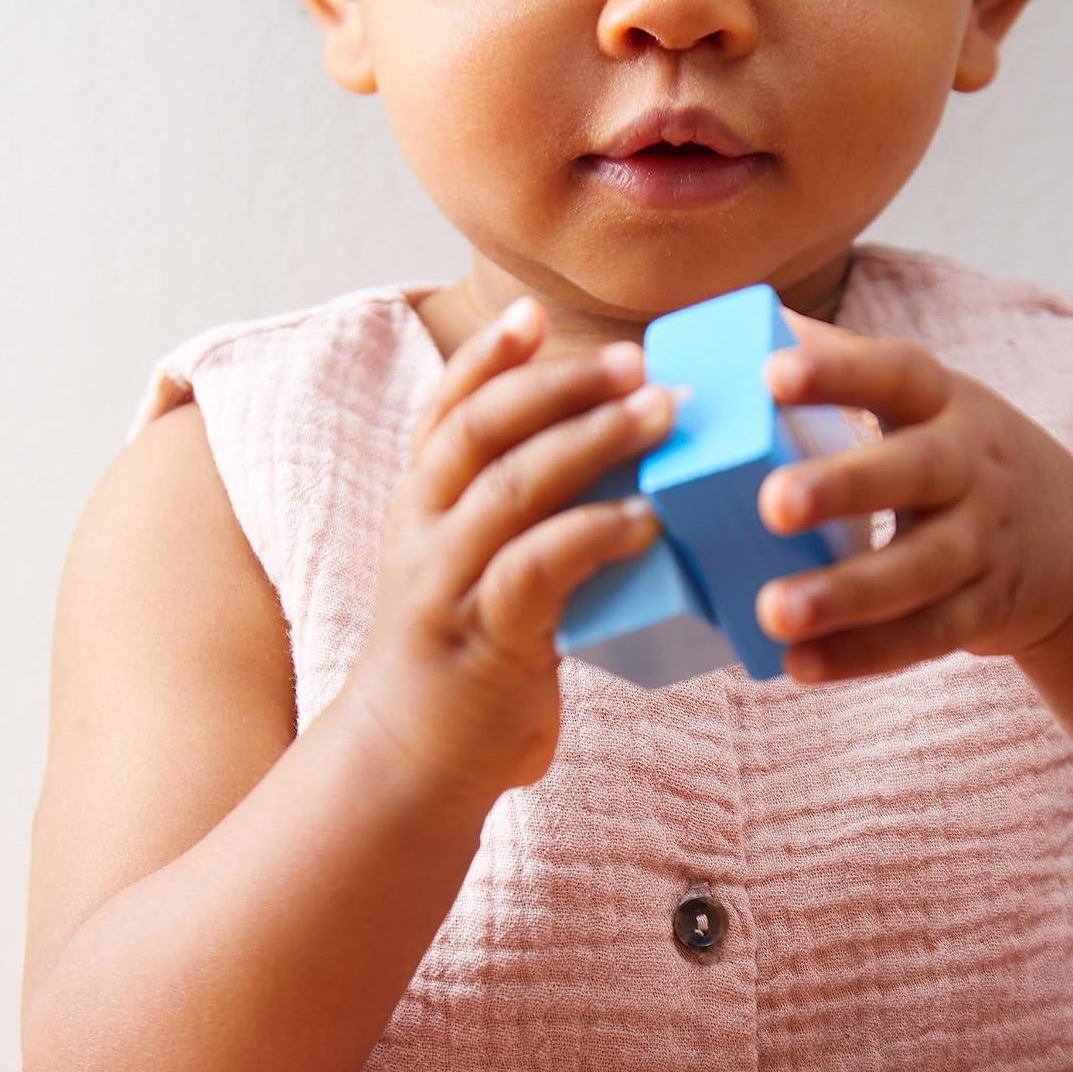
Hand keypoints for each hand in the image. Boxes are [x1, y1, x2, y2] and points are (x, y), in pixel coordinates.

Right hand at [344, 297, 676, 803]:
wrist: (413, 757)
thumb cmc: (467, 645)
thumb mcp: (472, 561)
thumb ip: (518, 507)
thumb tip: (617, 446)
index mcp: (421, 500)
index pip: (446, 407)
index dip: (488, 356)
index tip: (535, 313)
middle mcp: (423, 526)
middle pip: (481, 427)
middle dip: (560, 383)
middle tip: (635, 360)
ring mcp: (446, 581)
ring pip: (511, 485)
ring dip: (591, 440)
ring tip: (659, 413)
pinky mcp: (484, 637)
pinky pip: (537, 568)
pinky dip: (595, 534)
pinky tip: (647, 520)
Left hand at [753, 315, 1072, 682]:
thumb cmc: (952, 450)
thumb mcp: (918, 396)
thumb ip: (836, 360)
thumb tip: (739, 319)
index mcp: (942, 402)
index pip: (895, 372)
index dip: (837, 371)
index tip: (772, 372)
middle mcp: (971, 466)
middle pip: (916, 471)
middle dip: (845, 486)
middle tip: (773, 503)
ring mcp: (983, 542)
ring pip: (922, 569)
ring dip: (847, 594)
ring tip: (774, 612)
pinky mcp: (983, 610)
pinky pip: (924, 636)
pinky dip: (863, 654)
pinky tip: (799, 666)